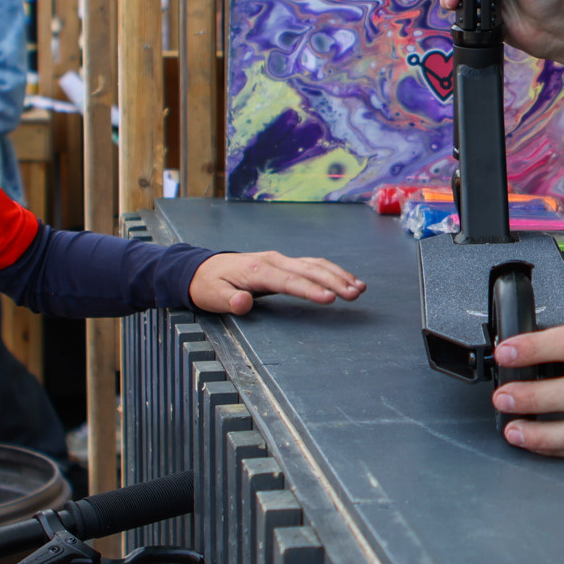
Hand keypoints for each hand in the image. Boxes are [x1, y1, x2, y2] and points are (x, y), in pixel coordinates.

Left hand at [190, 252, 366, 314]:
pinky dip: (332, 271)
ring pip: (315, 264)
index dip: (310, 290)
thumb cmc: (208, 285)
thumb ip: (228, 301)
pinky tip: (349, 281)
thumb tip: (242, 304)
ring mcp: (280, 260)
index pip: (288, 281)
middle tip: (355, 294)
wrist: (203, 268)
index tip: (330, 298)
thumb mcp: (211, 296)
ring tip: (360, 289)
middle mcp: (273, 261)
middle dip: (334, 281)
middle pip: (308, 269)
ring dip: (338, 275)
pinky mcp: (284, 263)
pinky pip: (312, 265)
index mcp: (256, 270)